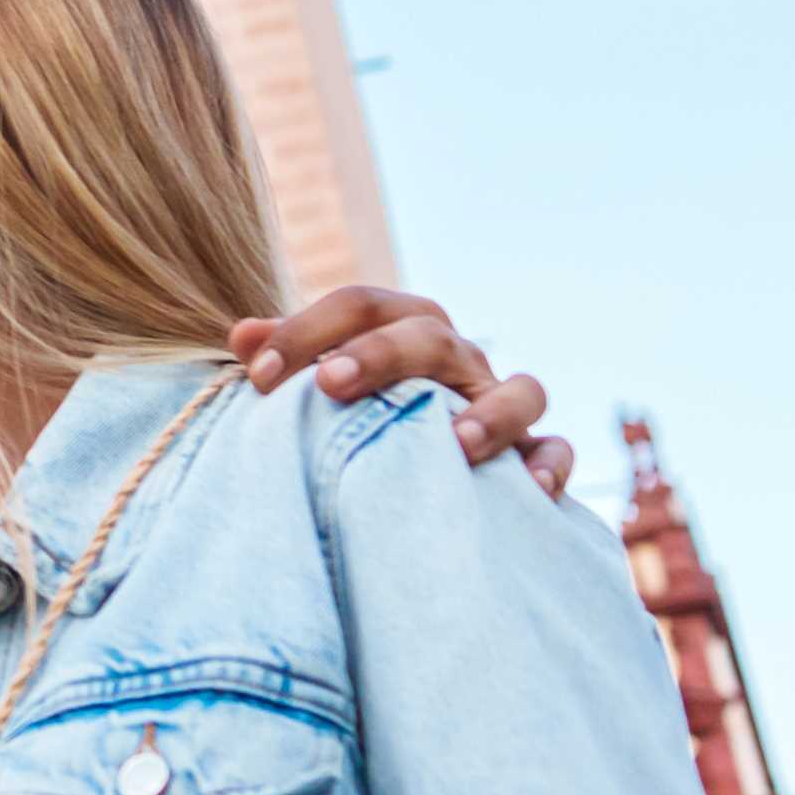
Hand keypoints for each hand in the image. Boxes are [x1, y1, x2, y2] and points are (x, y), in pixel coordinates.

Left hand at [225, 286, 572, 497]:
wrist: (425, 461)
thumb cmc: (360, 412)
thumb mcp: (324, 382)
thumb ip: (290, 359)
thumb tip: (240, 334)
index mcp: (401, 327)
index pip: (360, 307)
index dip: (306, 332)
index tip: (258, 379)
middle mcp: (455, 357)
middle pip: (429, 335)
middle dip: (379, 355)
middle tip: (329, 384)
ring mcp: (497, 401)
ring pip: (518, 388)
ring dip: (489, 413)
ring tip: (455, 444)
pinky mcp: (531, 453)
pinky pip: (554, 449)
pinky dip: (549, 463)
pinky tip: (531, 488)